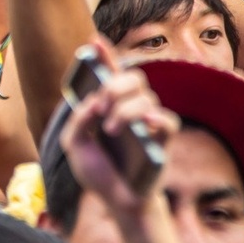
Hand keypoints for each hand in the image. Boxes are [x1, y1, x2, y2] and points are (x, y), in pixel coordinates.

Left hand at [58, 42, 178, 213]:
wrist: (116, 202)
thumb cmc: (98, 172)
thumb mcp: (75, 145)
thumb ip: (78, 120)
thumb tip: (93, 103)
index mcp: (108, 106)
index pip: (108, 73)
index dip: (104, 54)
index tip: (94, 40)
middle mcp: (131, 108)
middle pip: (133, 77)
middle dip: (114, 84)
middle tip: (101, 104)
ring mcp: (149, 123)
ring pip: (147, 97)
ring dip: (124, 109)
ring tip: (111, 129)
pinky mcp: (164, 141)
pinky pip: (168, 120)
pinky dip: (156, 118)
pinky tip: (144, 124)